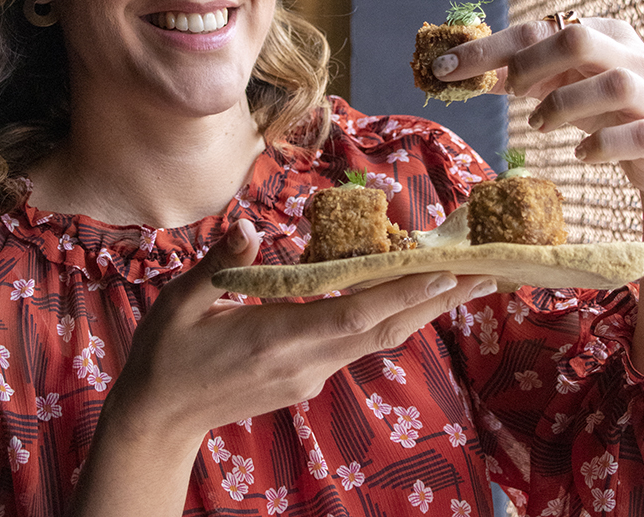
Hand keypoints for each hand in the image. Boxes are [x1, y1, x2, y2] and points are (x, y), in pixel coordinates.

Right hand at [110, 219, 495, 442]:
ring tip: (457, 283)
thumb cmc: (166, 357)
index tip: (445, 272)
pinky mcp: (304, 379)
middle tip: (484, 274)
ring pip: (375, 340)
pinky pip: (354, 344)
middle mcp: (304, 362)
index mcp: (275, 339)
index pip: (353, 315)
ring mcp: (308, 376)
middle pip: (382, 330)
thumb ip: (219, 264)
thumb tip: (250, 224)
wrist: (159, 420)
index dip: (401, 294)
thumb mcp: (180, 304)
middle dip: (435, 301)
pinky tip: (397, 298)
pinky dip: (384, 318)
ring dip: (418, 310)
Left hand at [432, 17, 643, 196]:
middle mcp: (628, 55)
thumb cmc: (602, 106)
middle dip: (530, 66)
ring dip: (561, 106)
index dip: (485, 49)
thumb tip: (456, 71)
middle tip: (513, 93)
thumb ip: (515, 74)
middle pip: (576, 39)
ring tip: (539, 124)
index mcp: (600, 32)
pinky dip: (599, 146)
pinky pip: (633, 136)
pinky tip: (580, 153)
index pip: (534, 29)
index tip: (443, 67)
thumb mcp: (559, 82)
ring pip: (611, 85)